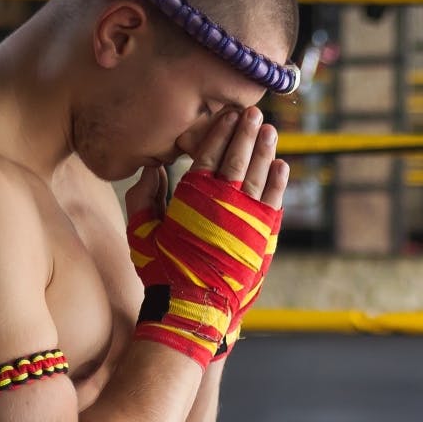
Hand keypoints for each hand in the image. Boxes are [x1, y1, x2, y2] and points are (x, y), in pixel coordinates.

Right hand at [126, 107, 289, 364]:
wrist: (195, 309)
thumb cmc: (163, 271)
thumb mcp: (141, 233)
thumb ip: (143, 197)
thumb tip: (153, 169)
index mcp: (194, 196)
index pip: (209, 153)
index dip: (220, 131)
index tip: (229, 114)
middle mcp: (225, 202)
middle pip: (239, 157)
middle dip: (247, 132)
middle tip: (255, 112)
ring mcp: (248, 218)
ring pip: (260, 174)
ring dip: (266, 150)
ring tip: (270, 130)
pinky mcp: (265, 236)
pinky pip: (274, 200)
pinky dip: (279, 181)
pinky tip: (281, 165)